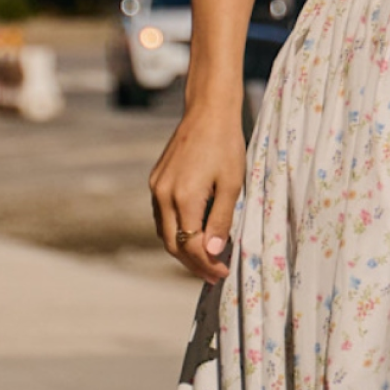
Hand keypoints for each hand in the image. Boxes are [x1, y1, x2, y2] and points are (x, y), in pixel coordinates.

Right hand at [148, 106, 245, 281]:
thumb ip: (222, 219)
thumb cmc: (226, 146)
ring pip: (164, 231)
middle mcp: (163, 195)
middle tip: (214, 275)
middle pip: (172, 244)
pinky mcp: (155, 181)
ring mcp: (156, 187)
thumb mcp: (233, 185)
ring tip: (207, 260)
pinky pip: (162, 215)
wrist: (207, 113)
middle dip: (192, 263)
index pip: (190, 246)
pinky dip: (177, 231)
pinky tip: (195, 235)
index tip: (223, 274)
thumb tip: (214, 252)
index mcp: (183, 198)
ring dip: (183, 249)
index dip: (205, 264)